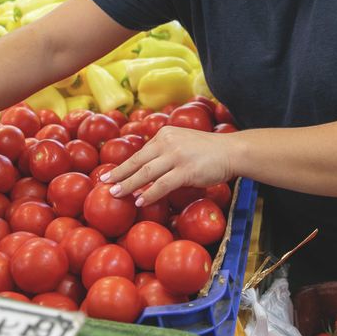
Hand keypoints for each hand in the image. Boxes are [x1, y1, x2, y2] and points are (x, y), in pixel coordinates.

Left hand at [100, 126, 235, 206]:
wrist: (231, 151)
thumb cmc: (208, 151)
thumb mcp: (183, 143)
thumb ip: (166, 152)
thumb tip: (148, 170)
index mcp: (165, 134)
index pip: (139, 152)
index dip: (123, 165)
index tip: (109, 174)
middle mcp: (168, 142)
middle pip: (138, 161)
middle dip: (119, 174)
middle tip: (104, 183)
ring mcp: (176, 156)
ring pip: (146, 173)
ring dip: (129, 185)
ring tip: (115, 194)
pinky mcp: (185, 170)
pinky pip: (162, 185)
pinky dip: (149, 194)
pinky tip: (139, 200)